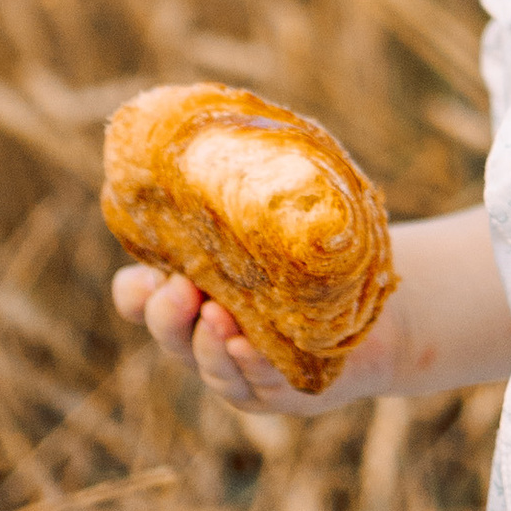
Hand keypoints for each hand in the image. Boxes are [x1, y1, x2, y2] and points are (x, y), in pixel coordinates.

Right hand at [112, 206, 510, 421]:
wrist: (377, 303)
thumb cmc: (317, 252)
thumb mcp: (280, 218)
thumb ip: (255, 189)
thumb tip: (242, 119)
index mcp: (194, 293)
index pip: (139, 299)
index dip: (134, 293)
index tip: (144, 274)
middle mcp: (208, 334)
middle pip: (168, 333)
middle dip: (166, 317)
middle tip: (180, 290)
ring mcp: (242, 368)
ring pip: (209, 366)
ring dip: (207, 345)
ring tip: (218, 318)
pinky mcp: (284, 391)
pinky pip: (260, 387)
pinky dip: (251, 369)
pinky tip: (250, 348)